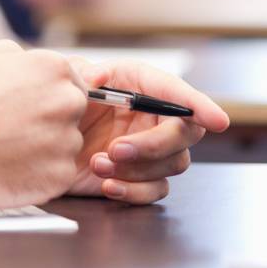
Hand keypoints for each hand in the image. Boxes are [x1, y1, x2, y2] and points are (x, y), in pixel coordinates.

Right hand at [0, 40, 88, 207]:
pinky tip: (10, 168)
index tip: (27, 107)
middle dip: (49, 121)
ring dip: (44, 149)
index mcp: (53, 68)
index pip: (71, 82)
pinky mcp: (59, 175)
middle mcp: (67, 101)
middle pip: (72, 113)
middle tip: (15, 129)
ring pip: (65, 145)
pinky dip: (39, 175)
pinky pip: (57, 174)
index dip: (47, 96)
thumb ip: (10, 53)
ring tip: (7, 150)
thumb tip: (21, 59)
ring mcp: (66, 140)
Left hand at [65, 58, 229, 205]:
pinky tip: (108, 185)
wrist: (48, 139)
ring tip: (97, 163)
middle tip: (116, 149)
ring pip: (173, 164)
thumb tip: (95, 78)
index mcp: (141, 84)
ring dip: (137, 169)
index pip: (178, 93)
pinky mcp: (142, 177)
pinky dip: (133, 191)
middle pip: (184, 133)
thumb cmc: (64, 102)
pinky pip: (156, 190)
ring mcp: (152, 149)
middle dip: (153, 145)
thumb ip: (82, 76)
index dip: (201, 105)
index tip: (218, 120)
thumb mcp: (69, 80)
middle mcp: (154, 115)